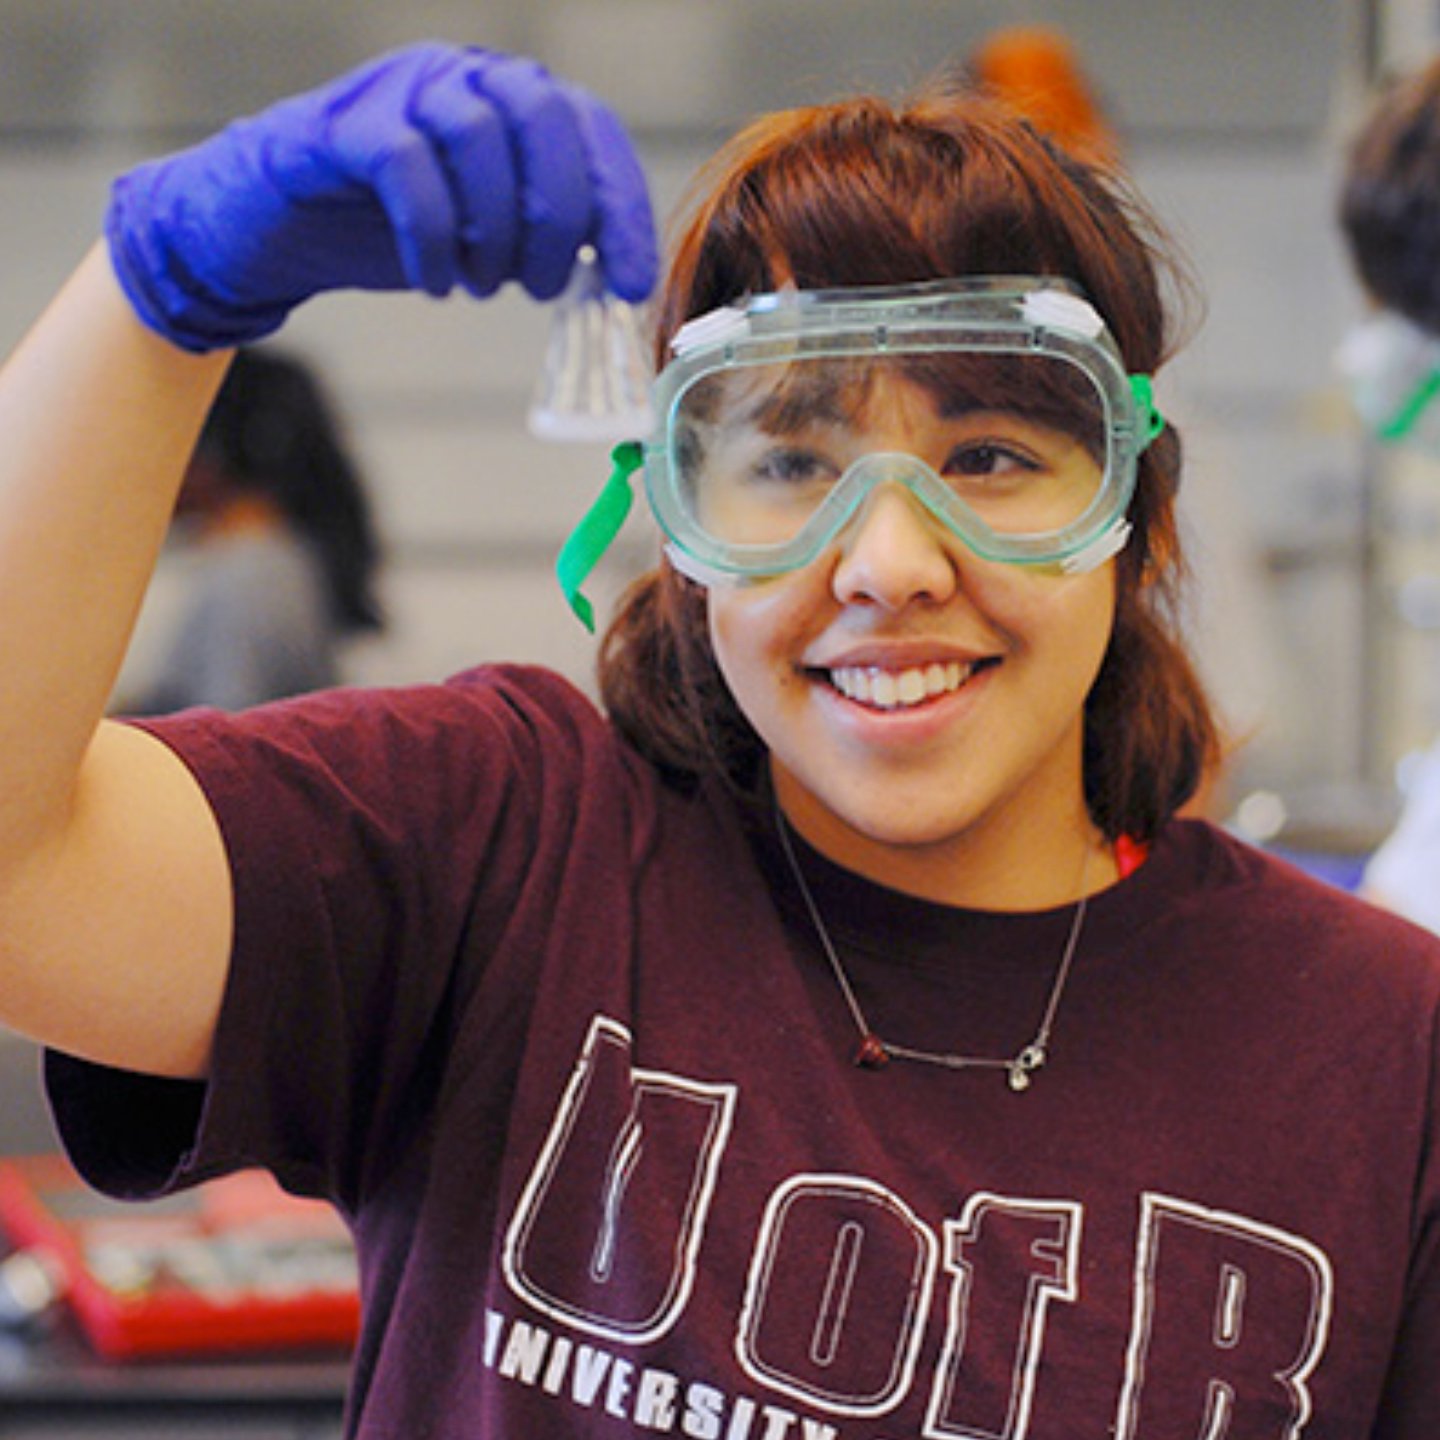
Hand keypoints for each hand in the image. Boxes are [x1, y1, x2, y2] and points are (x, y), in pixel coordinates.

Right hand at [105, 43, 657, 351]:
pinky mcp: (343, 125)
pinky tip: (435, 282)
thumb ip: (548, 241)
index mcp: (510, 99)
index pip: (592, 130)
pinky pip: (406, 168)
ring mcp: (399, 89)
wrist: (278, 231)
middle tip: (542, 287)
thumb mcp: (489, 238)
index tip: (629, 286)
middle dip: (559, 218)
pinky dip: (432, 238)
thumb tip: (618, 283)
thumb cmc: (393, 231)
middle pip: (543, 118)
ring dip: (494, 231)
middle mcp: (462, 76)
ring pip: (477, 136)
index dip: (621, 210)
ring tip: (481, 285)